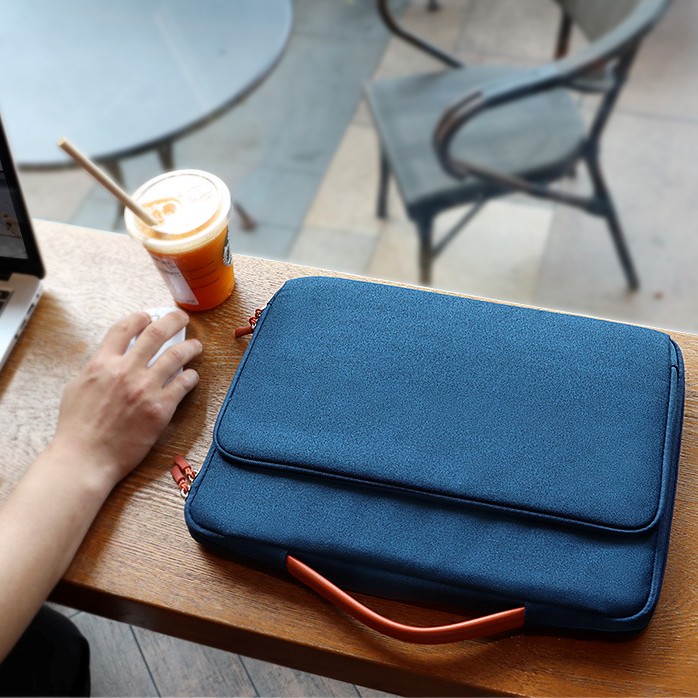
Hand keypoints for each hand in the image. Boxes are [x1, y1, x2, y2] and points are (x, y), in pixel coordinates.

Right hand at [49, 310, 201, 488]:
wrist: (86, 458)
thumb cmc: (77, 428)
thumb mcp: (77, 388)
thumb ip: (96, 369)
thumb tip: (109, 358)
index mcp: (102, 363)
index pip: (124, 328)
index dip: (140, 318)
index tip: (149, 316)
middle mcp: (126, 371)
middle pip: (156, 333)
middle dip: (173, 320)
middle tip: (182, 318)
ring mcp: (145, 388)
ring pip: (176, 355)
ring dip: (190, 347)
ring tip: (196, 346)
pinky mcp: (161, 407)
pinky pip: (184, 383)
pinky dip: (191, 376)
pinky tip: (192, 376)